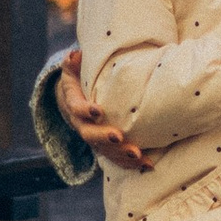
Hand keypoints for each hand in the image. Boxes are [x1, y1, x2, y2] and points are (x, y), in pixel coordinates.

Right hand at [54, 45, 148, 167]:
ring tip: (138, 155)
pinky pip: (116, 157)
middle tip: (119, 137)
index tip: (97, 111)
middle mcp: (81, 125)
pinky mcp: (105, 147)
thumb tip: (73, 55)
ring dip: (120, 154)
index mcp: (73, 105)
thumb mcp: (72, 69)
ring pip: (104, 150)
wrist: (73, 101)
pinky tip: (148, 164)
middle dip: (104, 137)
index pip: (76, 108)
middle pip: (89, 135)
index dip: (85, 110)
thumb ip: (71, 63)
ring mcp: (93, 138)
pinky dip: (131, 163)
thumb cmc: (78, 80)